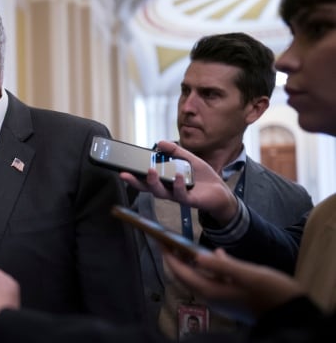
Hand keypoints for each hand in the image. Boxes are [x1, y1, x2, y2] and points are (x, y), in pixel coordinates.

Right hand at [120, 140, 238, 225]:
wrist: (220, 192)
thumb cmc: (202, 177)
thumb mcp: (188, 159)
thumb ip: (175, 152)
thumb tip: (160, 142)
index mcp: (165, 180)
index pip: (145, 179)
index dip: (133, 175)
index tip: (122, 170)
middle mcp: (167, 190)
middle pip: (147, 188)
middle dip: (135, 182)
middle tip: (126, 174)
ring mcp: (177, 196)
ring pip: (161, 192)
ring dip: (154, 182)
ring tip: (151, 171)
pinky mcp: (189, 200)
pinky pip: (180, 194)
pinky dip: (178, 184)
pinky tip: (178, 176)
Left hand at [164, 249, 304, 322]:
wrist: (292, 316)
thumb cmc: (272, 293)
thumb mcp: (248, 275)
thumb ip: (222, 265)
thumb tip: (196, 256)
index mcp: (212, 292)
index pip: (182, 274)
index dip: (170, 258)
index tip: (161, 242)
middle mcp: (212, 297)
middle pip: (186, 277)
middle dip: (176, 260)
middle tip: (169, 242)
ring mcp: (221, 299)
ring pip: (200, 278)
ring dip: (193, 263)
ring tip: (187, 246)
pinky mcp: (231, 298)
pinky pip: (214, 280)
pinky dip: (212, 268)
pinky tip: (219, 255)